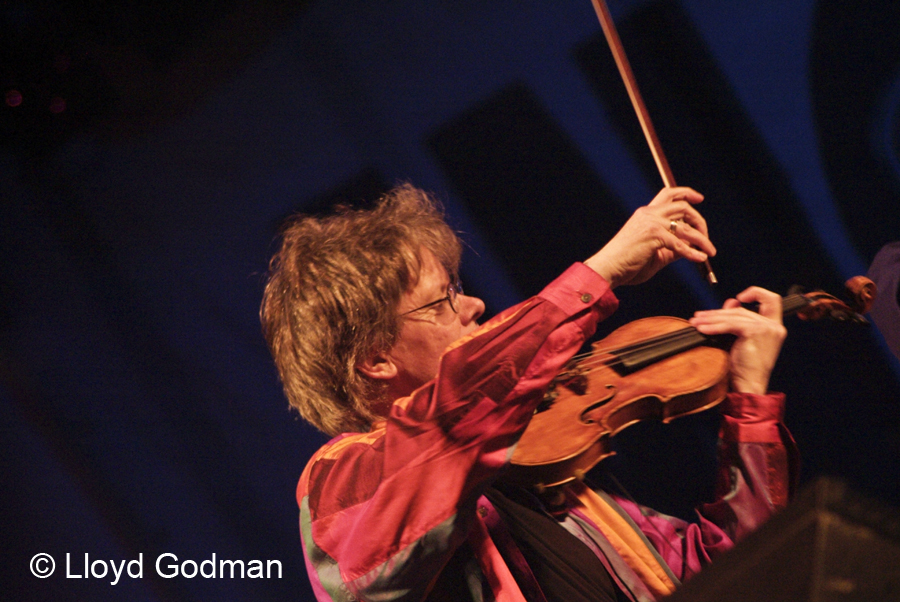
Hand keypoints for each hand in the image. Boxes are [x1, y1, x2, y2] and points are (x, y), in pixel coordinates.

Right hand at [584, 187, 715, 287]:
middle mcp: (649, 214)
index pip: (668, 194)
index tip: (699, 199)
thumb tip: (691, 247)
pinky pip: (680, 244)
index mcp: (645, 214)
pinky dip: (692, 253)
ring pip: (685, 226)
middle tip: (706, 236)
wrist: (608, 269)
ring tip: (709, 252)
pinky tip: (699, 259)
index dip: (686, 193)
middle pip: (683, 207)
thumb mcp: (654, 252)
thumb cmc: (627, 264)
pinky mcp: (653, 236)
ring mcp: (651, 223)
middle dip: (699, 220)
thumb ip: (671, 247)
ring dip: (702, 239)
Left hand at [689, 287, 786, 394]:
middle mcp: (774, 326)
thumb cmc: (745, 369)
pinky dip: (714, 327)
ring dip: (711, 319)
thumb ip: (738, 320)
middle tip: (699, 317)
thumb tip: (731, 301)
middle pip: (742, 310)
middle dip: (717, 313)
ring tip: (696, 323)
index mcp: (774, 327)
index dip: (756, 293)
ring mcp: (767, 329)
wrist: (749, 386)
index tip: (739, 297)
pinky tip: (703, 329)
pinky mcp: (755, 332)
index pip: (772, 300)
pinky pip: (730, 325)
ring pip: (734, 317)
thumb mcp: (742, 340)